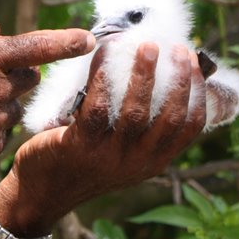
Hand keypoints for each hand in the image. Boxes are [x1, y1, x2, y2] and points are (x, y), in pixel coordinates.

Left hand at [0, 42, 206, 236]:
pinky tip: (102, 54)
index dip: (197, 92)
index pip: (189, 128)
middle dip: (178, 80)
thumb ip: (140, 127)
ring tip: (147, 46)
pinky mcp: (80, 146)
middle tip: (176, 47)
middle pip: (170, 118)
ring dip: (144, 75)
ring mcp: (109, 156)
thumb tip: (158, 75)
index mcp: (153, 161)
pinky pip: (96, 107)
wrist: (41, 192)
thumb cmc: (84, 161)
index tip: (195, 62)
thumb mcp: (122, 153)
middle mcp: (137, 162)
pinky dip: (102, 77)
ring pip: (136, 112)